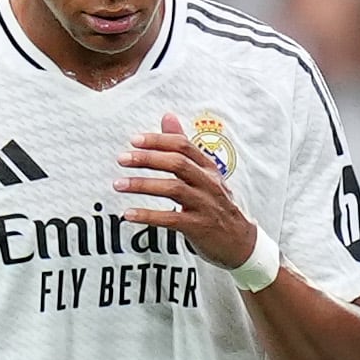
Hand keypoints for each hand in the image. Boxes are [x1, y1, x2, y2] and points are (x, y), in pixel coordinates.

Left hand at [116, 112, 261, 269]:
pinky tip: (129, 214)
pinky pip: (171, 218)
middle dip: (147, 159)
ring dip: (142, 185)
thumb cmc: (217, 205)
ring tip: (119, 184)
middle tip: (122, 159)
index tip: (134, 140)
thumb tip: (167, 116)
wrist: (241, 243)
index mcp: (208, 168)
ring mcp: (205, 205)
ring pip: (173, 188)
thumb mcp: (204, 174)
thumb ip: (184, 147)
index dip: (158, 140)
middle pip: (177, 163)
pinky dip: (148, 215)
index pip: (183, 146)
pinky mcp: (199, 227)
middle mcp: (208, 183)